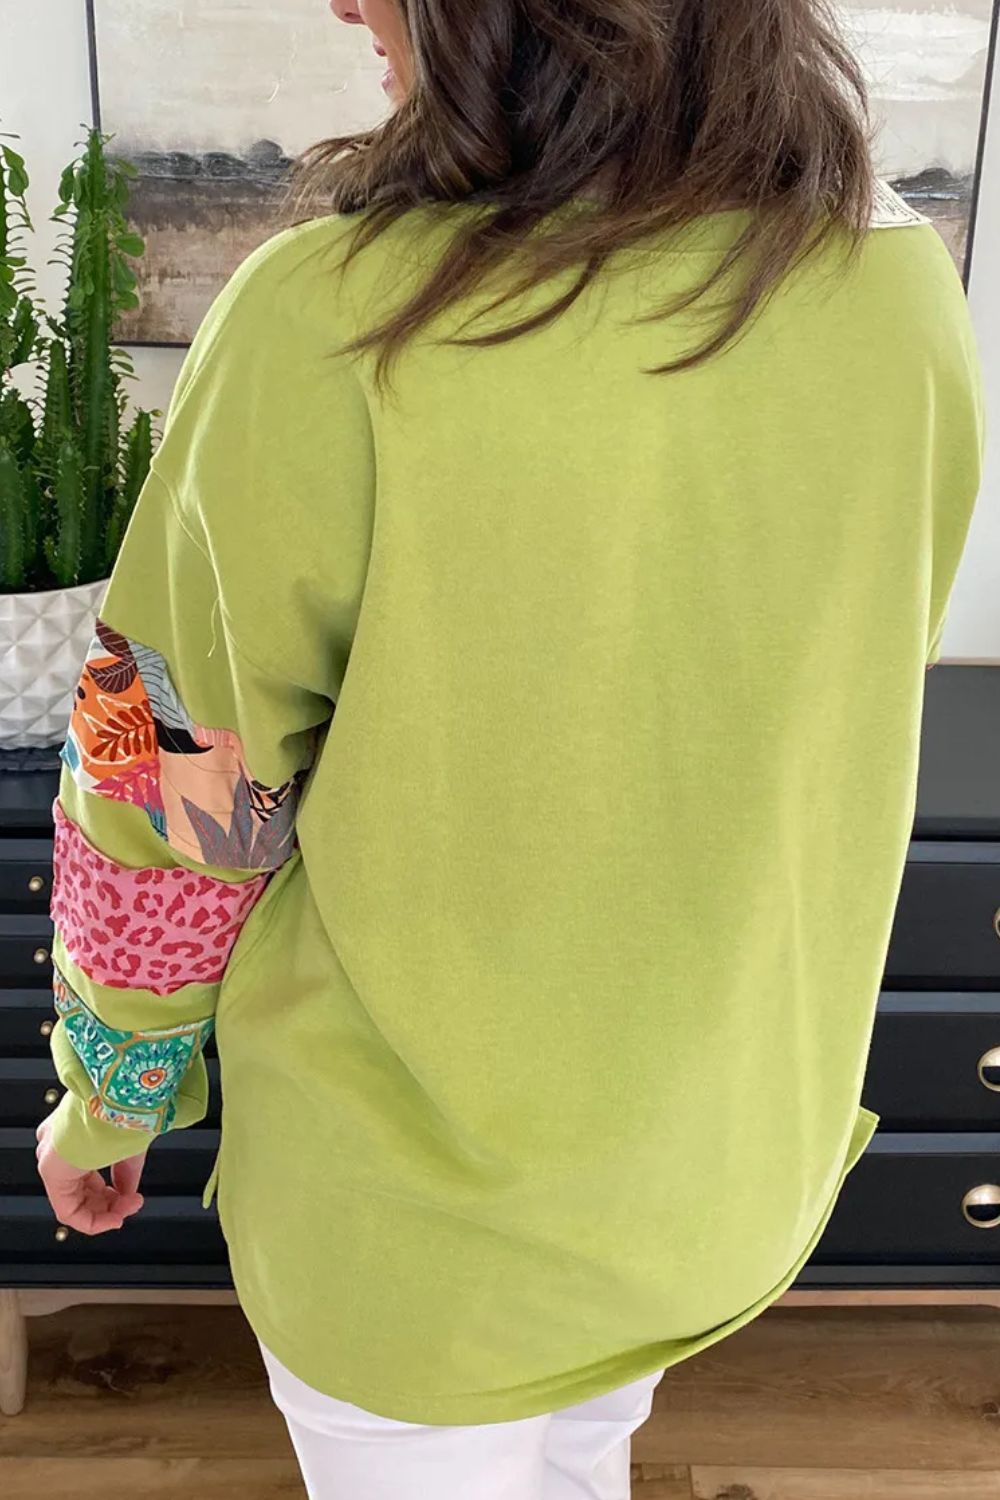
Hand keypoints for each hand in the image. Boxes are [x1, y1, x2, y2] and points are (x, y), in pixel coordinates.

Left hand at [35, 1112, 146, 1234]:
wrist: (118, 1095)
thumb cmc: (124, 1108)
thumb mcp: (129, 1144)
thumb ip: (126, 1173)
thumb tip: (128, 1194)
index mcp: (72, 1133)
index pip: (86, 1175)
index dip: (111, 1192)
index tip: (131, 1196)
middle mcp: (56, 1146)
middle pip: (81, 1191)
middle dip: (112, 1203)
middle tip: (134, 1202)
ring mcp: (52, 1158)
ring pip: (75, 1203)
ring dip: (106, 1211)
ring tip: (130, 1206)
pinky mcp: (51, 1170)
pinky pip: (68, 1211)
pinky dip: (93, 1221)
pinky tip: (115, 1218)